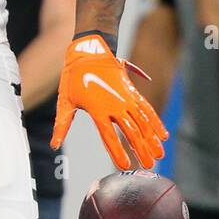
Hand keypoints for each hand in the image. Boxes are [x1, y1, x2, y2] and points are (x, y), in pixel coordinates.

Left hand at [51, 33, 168, 170]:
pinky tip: (164, 134)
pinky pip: (147, 109)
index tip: (125, 166)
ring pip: (143, 122)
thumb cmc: (74, 78)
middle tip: (148, 166)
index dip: (117, 151)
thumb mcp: (64, 101)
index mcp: (98, 110)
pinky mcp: (132, 92)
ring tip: (160, 155)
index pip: (109, 136)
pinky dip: (156, 122)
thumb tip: (54, 145)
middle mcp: (115, 105)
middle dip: (141, 150)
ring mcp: (126, 98)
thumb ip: (62, 125)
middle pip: (131, 132)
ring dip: (153, 140)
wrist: (90, 51)